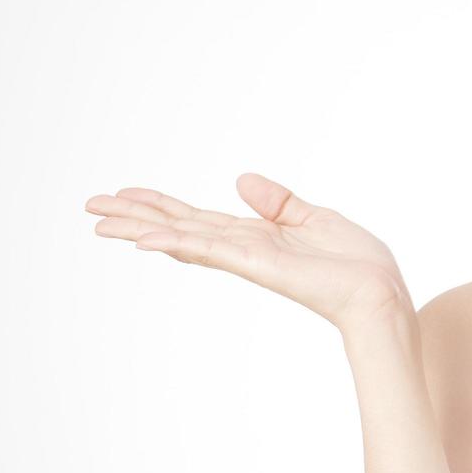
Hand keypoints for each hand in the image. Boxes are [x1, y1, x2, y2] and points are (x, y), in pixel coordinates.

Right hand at [84, 172, 413, 335]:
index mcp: (255, 237)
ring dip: (141, 229)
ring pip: (183, 239)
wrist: (381, 292)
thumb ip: (277, 201)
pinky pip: (211, 250)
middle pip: (178, 228)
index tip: (123, 194)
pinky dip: (178, 243)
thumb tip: (239, 180)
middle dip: (135, 217)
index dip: (160, 206)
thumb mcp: (315, 217)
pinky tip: (146, 239)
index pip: (196, 219)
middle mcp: (243, 249)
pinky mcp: (259, 265)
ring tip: (101, 223)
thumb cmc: (357, 264)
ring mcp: (247, 259)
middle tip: (90, 207)